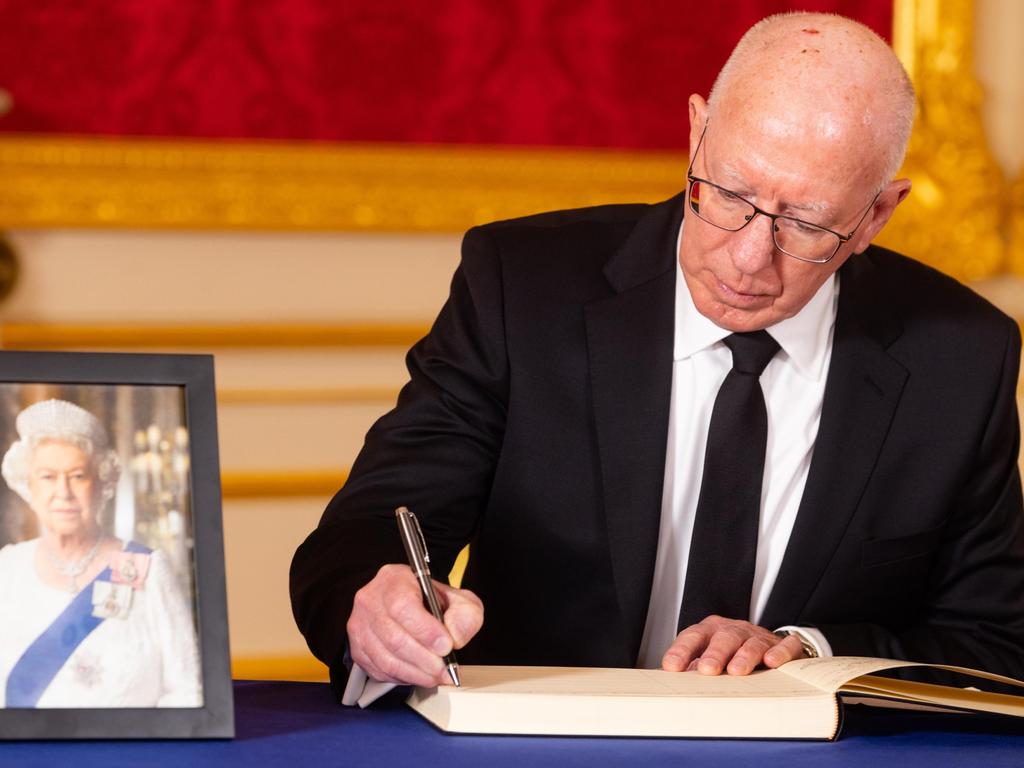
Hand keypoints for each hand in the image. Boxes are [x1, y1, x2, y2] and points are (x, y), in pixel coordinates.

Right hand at [347, 563, 483, 686]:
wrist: (414, 608)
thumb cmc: (432, 603)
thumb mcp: (458, 600)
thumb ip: (464, 615)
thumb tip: (454, 637)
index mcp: (394, 579)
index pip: (402, 606)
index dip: (425, 630)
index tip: (446, 645)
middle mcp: (371, 600)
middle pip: (394, 637)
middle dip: (424, 659)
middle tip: (444, 667)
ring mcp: (360, 626)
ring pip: (386, 659)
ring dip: (416, 673)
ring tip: (436, 675)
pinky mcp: (358, 650)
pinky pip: (380, 671)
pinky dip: (404, 678)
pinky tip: (419, 673)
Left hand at [661, 615, 806, 674]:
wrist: (770, 644)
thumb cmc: (734, 654)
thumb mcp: (711, 659)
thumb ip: (694, 670)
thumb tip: (673, 687)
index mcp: (711, 631)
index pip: (693, 636)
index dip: (682, 650)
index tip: (672, 666)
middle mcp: (734, 630)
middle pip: (723, 638)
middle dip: (715, 653)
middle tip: (707, 669)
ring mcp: (760, 636)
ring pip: (752, 642)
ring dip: (744, 656)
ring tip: (736, 671)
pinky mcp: (784, 645)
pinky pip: (785, 645)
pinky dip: (779, 652)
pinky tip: (772, 662)